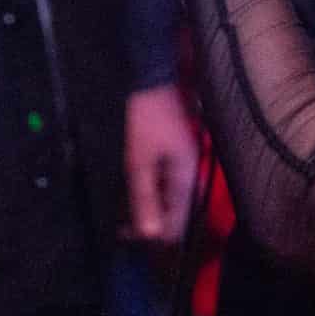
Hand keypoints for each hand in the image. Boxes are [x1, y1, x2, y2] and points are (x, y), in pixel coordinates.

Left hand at [123, 82, 200, 242]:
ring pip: (170, 199)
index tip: (130, 237)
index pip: (179, 223)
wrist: (152, 78)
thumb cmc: (145, 117)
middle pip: (175, 212)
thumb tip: (150, 234)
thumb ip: (145, 197)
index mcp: (189, 177)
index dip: (156, 235)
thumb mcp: (139, 160)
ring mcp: (185, 164)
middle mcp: (192, 174)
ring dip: (149, 207)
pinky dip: (151, 191)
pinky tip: (134, 191)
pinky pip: (167, 184)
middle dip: (151, 221)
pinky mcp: (176, 156)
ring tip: (123, 212)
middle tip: (122, 227)